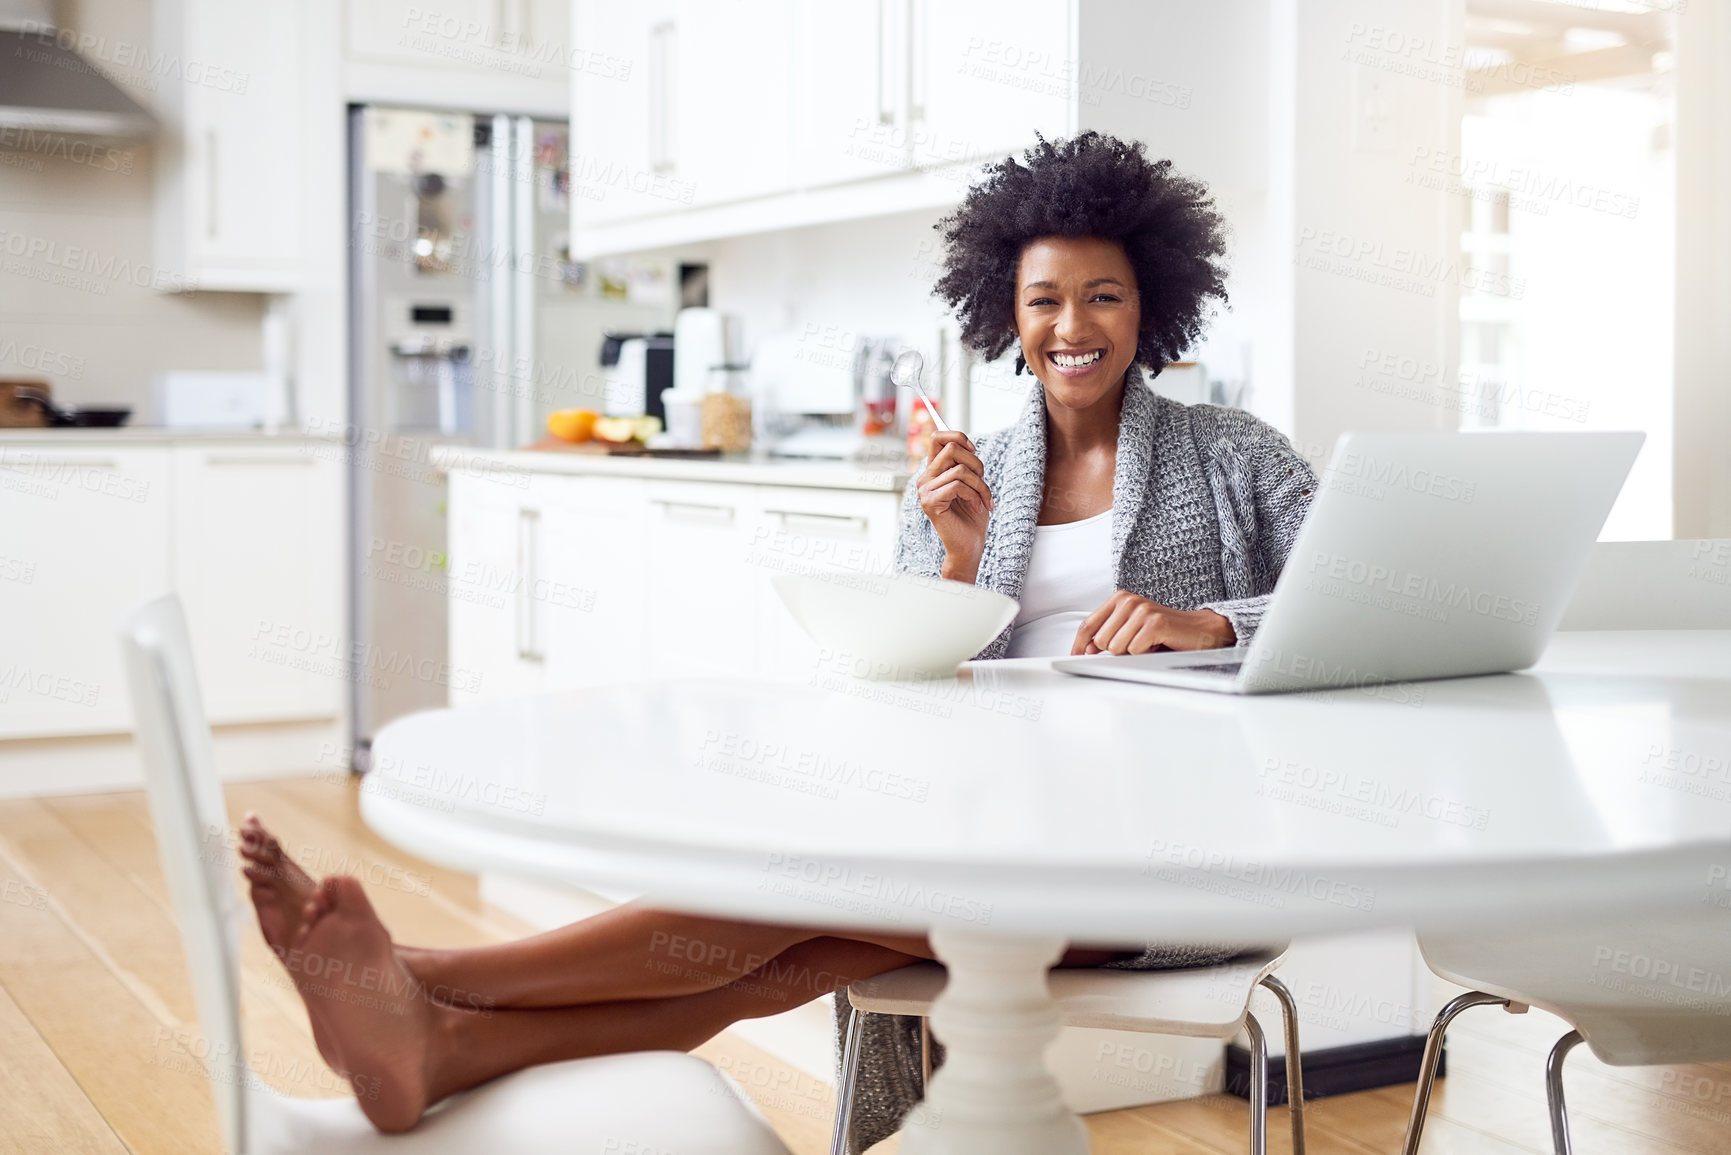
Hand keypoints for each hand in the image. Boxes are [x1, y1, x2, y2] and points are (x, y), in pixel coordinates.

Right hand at [917, 430, 992, 582]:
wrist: (969, 545)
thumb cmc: (972, 516)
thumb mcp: (972, 484)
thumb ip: (965, 464)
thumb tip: (968, 444)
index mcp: (934, 471)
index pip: (937, 437)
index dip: (958, 436)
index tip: (974, 449)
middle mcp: (925, 478)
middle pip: (951, 448)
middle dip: (976, 463)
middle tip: (983, 481)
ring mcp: (924, 490)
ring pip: (959, 469)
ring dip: (980, 485)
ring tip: (985, 500)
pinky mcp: (930, 502)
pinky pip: (958, 486)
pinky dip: (975, 496)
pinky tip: (978, 507)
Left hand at [1072, 592, 1236, 655]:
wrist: (1198, 631)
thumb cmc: (1164, 632)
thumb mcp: (1131, 629)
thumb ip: (1108, 634)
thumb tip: (1086, 649)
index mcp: (1120, 599)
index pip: (1088, 625)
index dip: (1079, 644)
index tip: (1075, 656)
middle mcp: (1129, 601)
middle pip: (1101, 641)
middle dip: (1116, 650)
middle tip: (1137, 644)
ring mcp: (1142, 610)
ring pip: (1116, 647)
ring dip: (1132, 652)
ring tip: (1148, 643)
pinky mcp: (1154, 623)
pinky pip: (1134, 650)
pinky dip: (1145, 654)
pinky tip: (1157, 644)